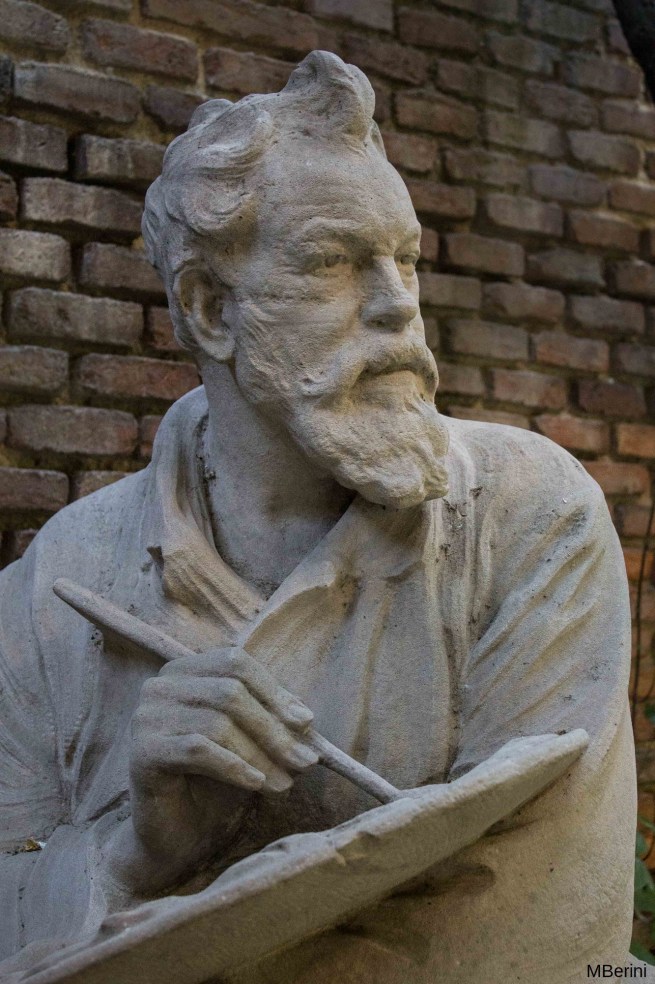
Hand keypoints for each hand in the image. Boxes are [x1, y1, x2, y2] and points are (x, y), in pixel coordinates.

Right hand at [106, 647, 316, 892]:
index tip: (306, 723)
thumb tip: (304, 716)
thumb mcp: (249, 742)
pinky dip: (234, 767)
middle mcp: (160, 686)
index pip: (235, 663)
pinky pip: (198, 750)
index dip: (274, 691)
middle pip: (229, 692)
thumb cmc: (213, 783)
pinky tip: (255, 784)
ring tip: (285, 783)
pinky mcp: (142, 751)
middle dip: (274, 729)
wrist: (175, 836)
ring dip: (260, 755)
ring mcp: (146, 716)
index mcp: (185, 671)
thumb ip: (270, 720)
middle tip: (305, 762)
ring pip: (218, 723)